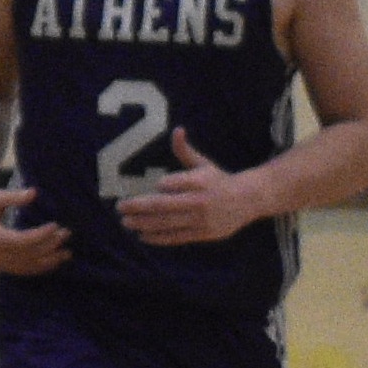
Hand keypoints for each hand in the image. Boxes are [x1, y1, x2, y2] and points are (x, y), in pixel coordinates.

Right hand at [0, 182, 69, 275]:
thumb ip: (14, 197)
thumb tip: (34, 193)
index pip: (21, 240)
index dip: (40, 235)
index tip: (55, 225)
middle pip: (27, 255)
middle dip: (49, 246)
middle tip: (67, 233)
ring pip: (26, 267)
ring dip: (48, 261)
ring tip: (67, 253)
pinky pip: (21, 271)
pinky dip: (39, 268)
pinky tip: (53, 261)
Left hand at [116, 129, 256, 242]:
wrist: (248, 201)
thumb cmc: (218, 180)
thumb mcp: (203, 163)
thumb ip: (185, 150)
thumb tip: (177, 130)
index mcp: (201, 181)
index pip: (177, 181)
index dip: (166, 184)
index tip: (155, 185)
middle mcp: (201, 201)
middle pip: (166, 205)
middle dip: (140, 207)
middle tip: (120, 207)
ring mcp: (201, 220)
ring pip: (167, 223)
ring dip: (143, 223)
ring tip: (126, 222)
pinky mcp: (202, 234)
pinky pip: (176, 237)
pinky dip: (158, 237)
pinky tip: (142, 236)